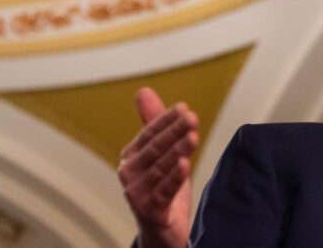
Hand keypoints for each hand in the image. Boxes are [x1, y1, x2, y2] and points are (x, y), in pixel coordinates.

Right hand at [118, 87, 198, 247]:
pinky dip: (174, 178)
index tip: (184, 108)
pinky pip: (164, 192)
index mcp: (131, 156)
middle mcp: (129, 173)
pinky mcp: (148, 211)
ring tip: (193, 137)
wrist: (161, 230)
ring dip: (178, 151)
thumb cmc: (161, 188)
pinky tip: (185, 165)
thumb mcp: (161, 154)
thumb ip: (154, 124)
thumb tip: (143, 90)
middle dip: (174, 132)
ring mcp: (137, 193)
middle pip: (155, 148)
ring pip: (160, 168)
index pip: (149, 133)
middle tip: (192, 118)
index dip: (166, 120)